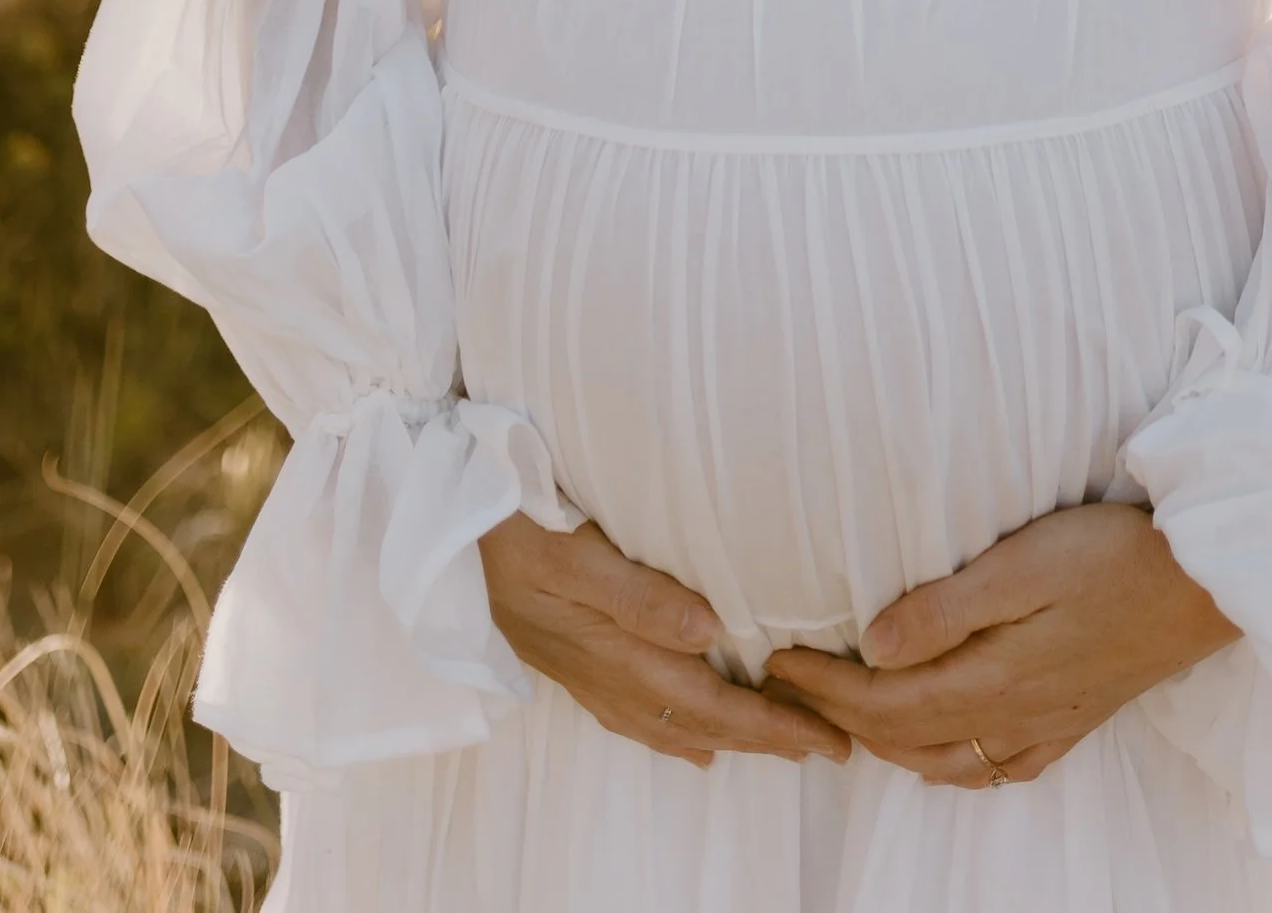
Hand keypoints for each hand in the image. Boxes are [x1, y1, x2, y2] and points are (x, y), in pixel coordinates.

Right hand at [478, 513, 852, 770]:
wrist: (436, 529)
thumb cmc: (507, 523)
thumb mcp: (569, 550)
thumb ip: (638, 594)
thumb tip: (711, 633)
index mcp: (617, 651)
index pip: (715, 703)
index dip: (775, 725)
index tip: (830, 736)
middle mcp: (609, 674)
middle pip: (705, 721)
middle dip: (771, 740)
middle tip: (835, 748)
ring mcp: (590, 673)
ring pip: (677, 723)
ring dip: (734, 738)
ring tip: (781, 746)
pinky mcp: (574, 661)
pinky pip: (640, 716)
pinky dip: (679, 731)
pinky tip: (694, 742)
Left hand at [765, 500, 1236, 788]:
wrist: (1205, 582)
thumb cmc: (1112, 555)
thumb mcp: (1023, 564)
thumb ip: (946, 608)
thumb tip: (872, 645)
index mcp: (992, 678)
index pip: (884, 699)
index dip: (825, 686)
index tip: (777, 659)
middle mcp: (1012, 716)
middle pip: (906, 736)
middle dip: (840, 714)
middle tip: (792, 686)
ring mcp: (1045, 726)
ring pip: (945, 761)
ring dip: (887, 744)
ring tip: (848, 715)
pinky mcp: (1075, 721)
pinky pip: (996, 767)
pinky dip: (952, 764)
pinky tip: (945, 750)